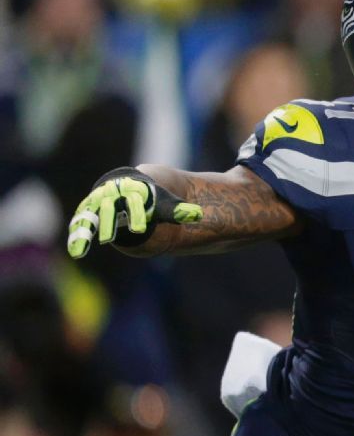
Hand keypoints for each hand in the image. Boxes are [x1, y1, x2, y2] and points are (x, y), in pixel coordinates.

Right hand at [67, 167, 202, 258]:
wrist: (133, 183)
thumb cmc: (153, 195)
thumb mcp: (166, 201)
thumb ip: (177, 210)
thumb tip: (197, 216)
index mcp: (134, 187)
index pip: (135, 199)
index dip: (137, 213)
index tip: (140, 228)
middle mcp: (113, 193)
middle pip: (109, 206)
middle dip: (108, 221)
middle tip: (108, 238)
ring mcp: (99, 203)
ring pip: (90, 215)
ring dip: (84, 230)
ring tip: (79, 249)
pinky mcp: (90, 213)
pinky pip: (82, 224)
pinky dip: (78, 236)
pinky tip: (75, 252)